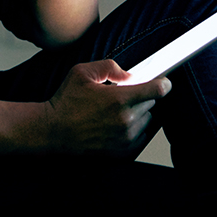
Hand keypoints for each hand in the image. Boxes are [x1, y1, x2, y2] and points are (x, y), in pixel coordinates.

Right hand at [41, 60, 170, 154]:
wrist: (53, 130)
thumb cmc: (65, 102)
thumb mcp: (81, 72)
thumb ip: (109, 66)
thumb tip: (129, 74)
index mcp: (119, 99)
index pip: (157, 90)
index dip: (163, 83)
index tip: (163, 81)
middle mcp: (126, 120)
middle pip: (152, 103)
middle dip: (141, 95)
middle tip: (122, 93)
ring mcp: (126, 137)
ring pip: (147, 118)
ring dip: (138, 111)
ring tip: (115, 108)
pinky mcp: (124, 150)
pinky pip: (141, 135)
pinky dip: (134, 127)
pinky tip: (116, 122)